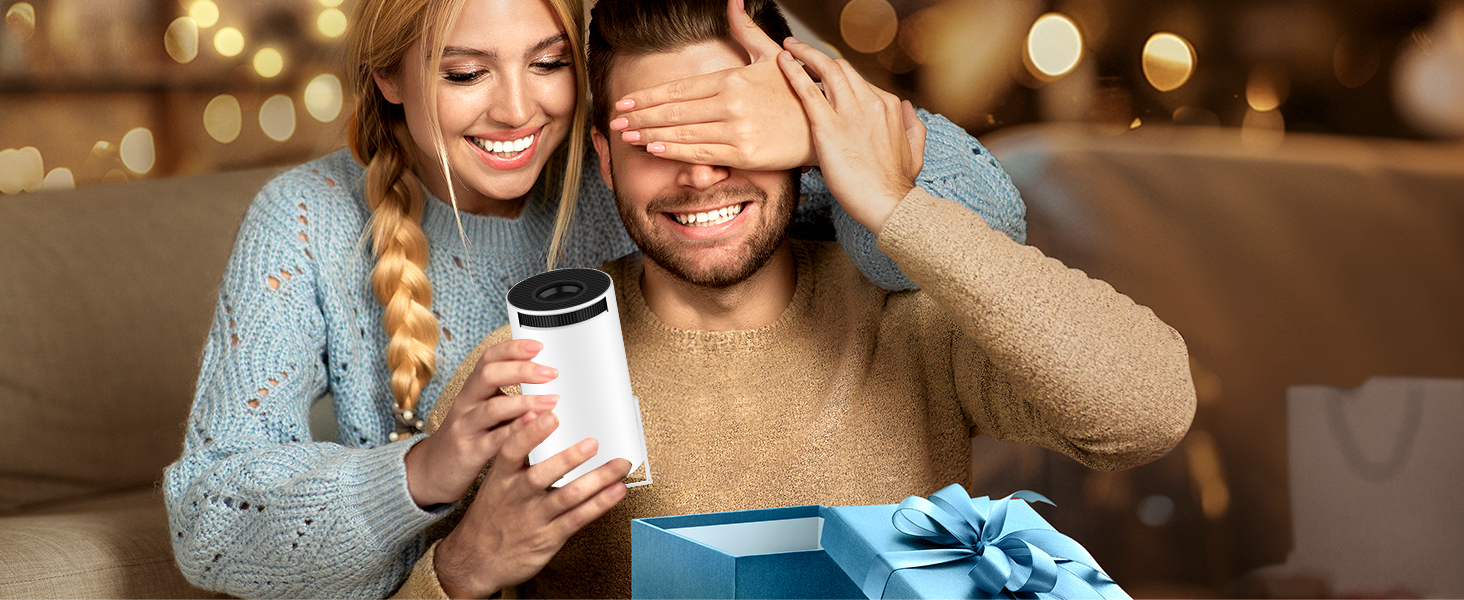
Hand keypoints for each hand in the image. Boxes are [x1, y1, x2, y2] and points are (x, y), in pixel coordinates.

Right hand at [403, 339, 560, 507]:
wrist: (433, 471)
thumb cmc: (468, 437)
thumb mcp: (484, 411)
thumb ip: (509, 397)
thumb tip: (547, 381)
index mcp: (473, 389)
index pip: (489, 358)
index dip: (512, 348)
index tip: (538, 345)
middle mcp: (466, 403)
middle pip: (489, 375)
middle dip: (522, 370)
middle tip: (551, 373)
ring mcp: (466, 427)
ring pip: (492, 408)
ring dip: (525, 401)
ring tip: (552, 400)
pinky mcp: (470, 451)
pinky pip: (494, 439)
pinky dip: (515, 430)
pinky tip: (535, 425)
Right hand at [433, 411, 630, 596]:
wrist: (476, 560)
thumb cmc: (491, 515)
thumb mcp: (494, 482)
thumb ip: (516, 453)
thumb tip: (534, 416)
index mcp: (501, 478)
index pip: (512, 451)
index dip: (530, 433)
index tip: (550, 415)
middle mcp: (517, 497)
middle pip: (542, 475)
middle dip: (568, 458)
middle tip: (592, 443)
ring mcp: (534, 518)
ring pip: (568, 497)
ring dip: (597, 479)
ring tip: (619, 464)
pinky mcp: (548, 538)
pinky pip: (578, 519)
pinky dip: (600, 504)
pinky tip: (616, 491)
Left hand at [609, 0, 814, 168]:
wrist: (826, 125)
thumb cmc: (797, 91)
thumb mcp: (772, 55)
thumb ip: (745, 30)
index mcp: (732, 79)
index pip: (679, 88)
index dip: (648, 96)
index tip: (625, 101)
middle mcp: (731, 103)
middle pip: (674, 110)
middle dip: (640, 116)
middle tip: (616, 120)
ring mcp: (737, 130)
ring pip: (682, 132)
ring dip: (650, 135)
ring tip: (627, 136)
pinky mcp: (745, 154)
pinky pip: (701, 153)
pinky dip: (675, 151)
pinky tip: (654, 149)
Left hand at [776, 38, 925, 235]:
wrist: (887, 202)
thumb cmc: (897, 183)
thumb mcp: (915, 150)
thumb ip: (913, 125)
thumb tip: (907, 107)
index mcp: (887, 105)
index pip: (859, 80)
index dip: (840, 77)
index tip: (823, 75)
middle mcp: (870, 101)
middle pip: (841, 67)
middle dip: (819, 56)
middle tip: (800, 49)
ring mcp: (849, 112)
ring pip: (826, 69)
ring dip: (805, 53)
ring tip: (789, 47)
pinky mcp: (829, 126)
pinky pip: (809, 89)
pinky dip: (794, 71)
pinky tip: (782, 61)